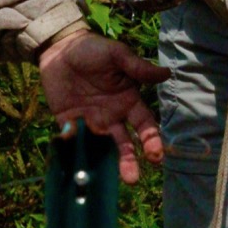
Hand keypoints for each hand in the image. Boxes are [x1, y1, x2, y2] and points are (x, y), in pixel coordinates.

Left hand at [38, 31, 170, 183]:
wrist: (60, 48)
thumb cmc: (93, 50)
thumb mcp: (117, 55)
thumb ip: (138, 68)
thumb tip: (167, 73)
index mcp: (128, 102)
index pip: (144, 126)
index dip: (151, 140)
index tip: (156, 156)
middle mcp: (112, 117)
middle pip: (125, 144)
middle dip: (129, 162)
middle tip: (132, 178)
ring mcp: (91, 123)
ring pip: (102, 148)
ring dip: (107, 164)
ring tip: (109, 179)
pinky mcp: (69, 124)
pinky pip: (74, 141)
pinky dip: (76, 147)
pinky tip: (77, 152)